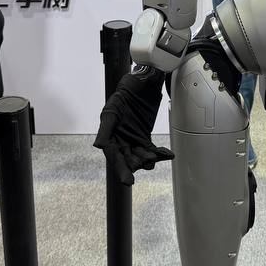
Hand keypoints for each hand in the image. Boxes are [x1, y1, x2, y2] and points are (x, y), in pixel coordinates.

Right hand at [94, 66, 172, 184]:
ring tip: (155, 157)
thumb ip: (105, 129)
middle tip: (145, 166)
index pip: (114, 157)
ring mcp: (134, 140)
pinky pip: (152, 149)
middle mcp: (121, 142)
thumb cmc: (122, 96)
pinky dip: (160, 153)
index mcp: (110, 138)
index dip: (121, 169)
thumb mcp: (111, 111)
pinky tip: (167, 154)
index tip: (128, 181)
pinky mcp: (145, 137)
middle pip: (128, 160)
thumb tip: (98, 146)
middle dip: (136, 166)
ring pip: (141, 156)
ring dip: (149, 159)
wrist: (141, 85)